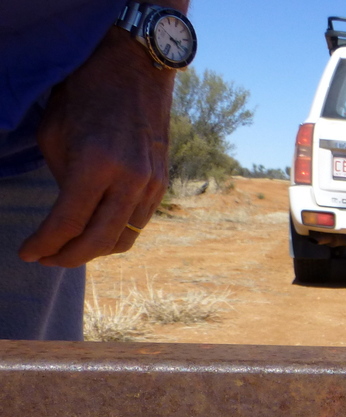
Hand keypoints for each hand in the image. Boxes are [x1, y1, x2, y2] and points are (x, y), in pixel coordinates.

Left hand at [18, 26, 176, 266]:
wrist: (133, 70)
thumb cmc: (84, 95)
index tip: (26, 253)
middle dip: (68, 256)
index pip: (67, 223)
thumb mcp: (56, 137)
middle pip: (99, 241)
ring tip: (69, 249)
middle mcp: (129, 180)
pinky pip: (137, 223)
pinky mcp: (161, 184)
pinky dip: (114, 234)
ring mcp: (151, 184)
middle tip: (46, 259)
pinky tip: (95, 231)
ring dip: (93, 250)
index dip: (44, 244)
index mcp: (96, 164)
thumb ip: (63, 182)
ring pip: (123, 239)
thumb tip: (66, 216)